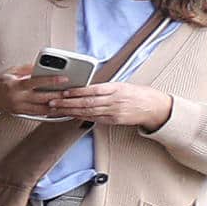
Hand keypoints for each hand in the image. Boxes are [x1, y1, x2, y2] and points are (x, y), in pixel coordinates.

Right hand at [0, 65, 70, 120]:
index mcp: (15, 86)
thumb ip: (27, 69)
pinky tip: (58, 108)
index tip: (64, 78)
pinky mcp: (20, 113)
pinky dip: (49, 111)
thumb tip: (42, 67)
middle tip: (72, 92)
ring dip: (57, 106)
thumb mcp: (10, 71)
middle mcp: (17, 98)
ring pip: (42, 109)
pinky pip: (38, 113)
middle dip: (59, 95)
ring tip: (69, 102)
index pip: (36, 83)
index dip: (51, 80)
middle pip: (42, 98)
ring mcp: (19, 107)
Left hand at [51, 78, 173, 130]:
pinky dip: (80, 117)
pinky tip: (70, 115)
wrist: (153, 107)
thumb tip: (85, 87)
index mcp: (116, 88)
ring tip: (56, 109)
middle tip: (52, 102)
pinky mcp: (113, 120)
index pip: (93, 90)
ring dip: (70, 111)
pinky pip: (94, 119)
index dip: (77, 91)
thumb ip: (105, 87)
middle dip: (67, 103)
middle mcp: (114, 100)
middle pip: (87, 102)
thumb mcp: (122, 85)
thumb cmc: (137, 93)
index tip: (64, 92)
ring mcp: (113, 112)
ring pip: (88, 112)